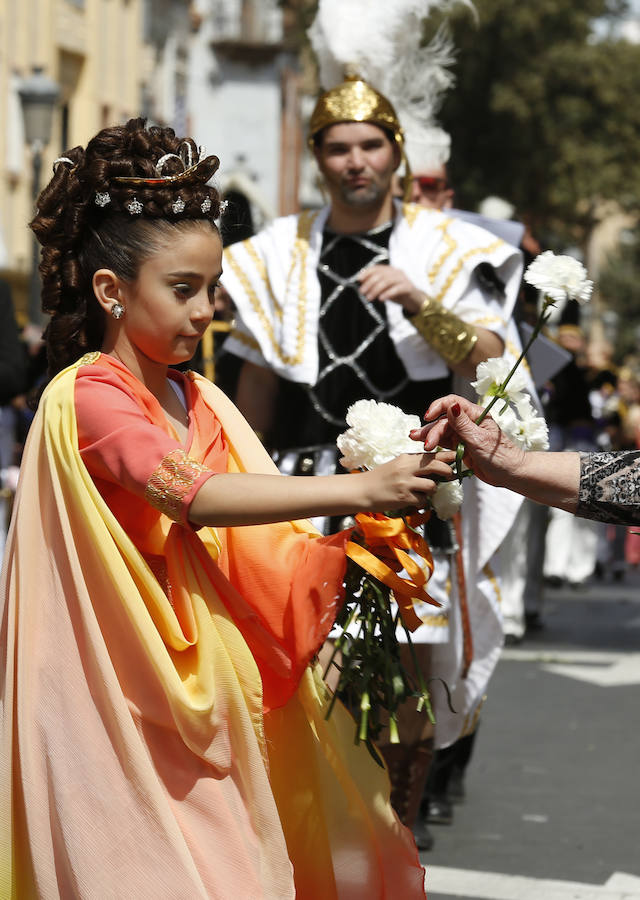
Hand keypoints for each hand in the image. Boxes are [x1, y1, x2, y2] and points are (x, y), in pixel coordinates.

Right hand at [354, 451, 454, 512]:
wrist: (361, 491)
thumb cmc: (380, 478)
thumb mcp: (397, 465)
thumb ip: (414, 464)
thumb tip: (436, 466)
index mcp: (406, 458)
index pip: (431, 454)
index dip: (447, 455)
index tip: (458, 457)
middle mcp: (406, 468)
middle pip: (436, 466)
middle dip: (447, 471)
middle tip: (451, 475)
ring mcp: (405, 483)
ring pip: (432, 485)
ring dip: (431, 490)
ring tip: (422, 491)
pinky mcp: (404, 498)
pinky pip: (423, 500)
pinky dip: (421, 502)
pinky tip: (413, 500)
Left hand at [357, 265, 424, 313]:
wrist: (414, 300)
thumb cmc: (397, 294)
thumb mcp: (385, 288)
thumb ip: (375, 285)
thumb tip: (362, 283)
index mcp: (390, 270)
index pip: (377, 268)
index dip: (367, 272)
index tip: (359, 279)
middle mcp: (397, 272)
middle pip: (381, 275)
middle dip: (369, 283)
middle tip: (362, 292)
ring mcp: (403, 279)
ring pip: (387, 281)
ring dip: (376, 290)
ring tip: (369, 297)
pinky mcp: (408, 288)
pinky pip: (396, 289)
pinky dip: (387, 294)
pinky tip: (381, 299)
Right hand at [409, 394, 526, 488]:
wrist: (509, 474)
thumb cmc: (500, 456)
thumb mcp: (479, 439)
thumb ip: (462, 424)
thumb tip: (450, 406)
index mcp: (476, 414)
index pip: (453, 403)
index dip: (438, 407)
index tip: (428, 417)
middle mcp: (468, 421)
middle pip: (444, 419)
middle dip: (432, 429)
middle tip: (425, 443)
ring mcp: (464, 433)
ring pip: (442, 430)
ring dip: (429, 435)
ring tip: (415, 439)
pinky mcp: (460, 445)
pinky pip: (444, 441)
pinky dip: (434, 442)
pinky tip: (423, 443)